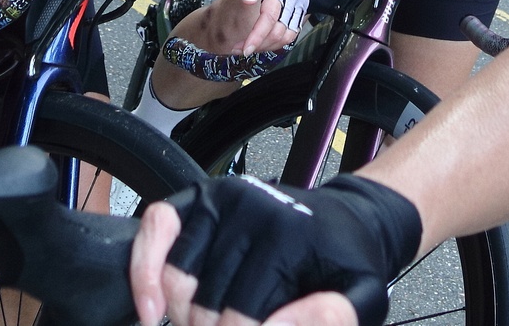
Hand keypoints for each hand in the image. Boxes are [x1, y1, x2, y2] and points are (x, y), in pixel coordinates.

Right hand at [130, 174, 421, 325]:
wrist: (349, 220)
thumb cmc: (348, 264)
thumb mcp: (363, 298)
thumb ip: (332, 318)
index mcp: (288, 236)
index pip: (242, 318)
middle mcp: (251, 210)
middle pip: (206, 306)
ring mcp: (221, 198)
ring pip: (177, 281)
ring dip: (185, 318)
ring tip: (210, 324)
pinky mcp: (200, 196)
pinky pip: (156, 228)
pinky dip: (145, 273)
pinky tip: (154, 311)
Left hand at [239, 0, 313, 41]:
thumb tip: (247, 1)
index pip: (269, 18)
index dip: (257, 36)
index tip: (244, 49)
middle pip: (279, 32)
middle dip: (259, 45)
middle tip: (237, 48)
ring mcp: (301, 0)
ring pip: (289, 33)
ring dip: (270, 44)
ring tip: (250, 44)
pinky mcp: (303, 2)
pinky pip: (295, 27)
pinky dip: (280, 38)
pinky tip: (265, 37)